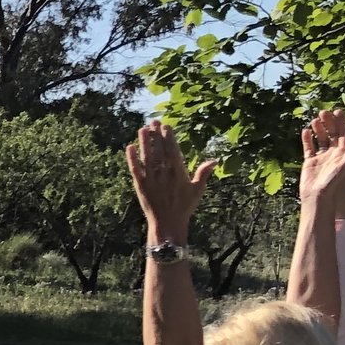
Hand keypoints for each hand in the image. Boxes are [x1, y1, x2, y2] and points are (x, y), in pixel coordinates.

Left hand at [126, 120, 213, 242]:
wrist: (167, 223)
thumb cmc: (184, 207)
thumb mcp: (198, 190)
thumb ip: (203, 173)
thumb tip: (215, 160)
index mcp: (179, 173)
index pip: (173, 151)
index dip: (169, 138)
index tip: (166, 126)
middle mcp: (164, 174)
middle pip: (159, 151)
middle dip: (156, 135)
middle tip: (154, 121)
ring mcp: (151, 180)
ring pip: (147, 157)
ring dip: (144, 143)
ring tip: (142, 129)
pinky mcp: (141, 186)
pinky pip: (135, 169)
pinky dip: (132, 159)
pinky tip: (129, 147)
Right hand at [300, 109, 344, 213]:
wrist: (317, 198)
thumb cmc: (334, 184)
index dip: (344, 123)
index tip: (340, 112)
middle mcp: (335, 154)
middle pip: (334, 135)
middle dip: (331, 123)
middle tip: (326, 111)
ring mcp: (322, 158)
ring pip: (321, 139)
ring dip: (319, 129)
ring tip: (315, 119)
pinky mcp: (310, 162)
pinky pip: (309, 148)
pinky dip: (307, 140)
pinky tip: (305, 131)